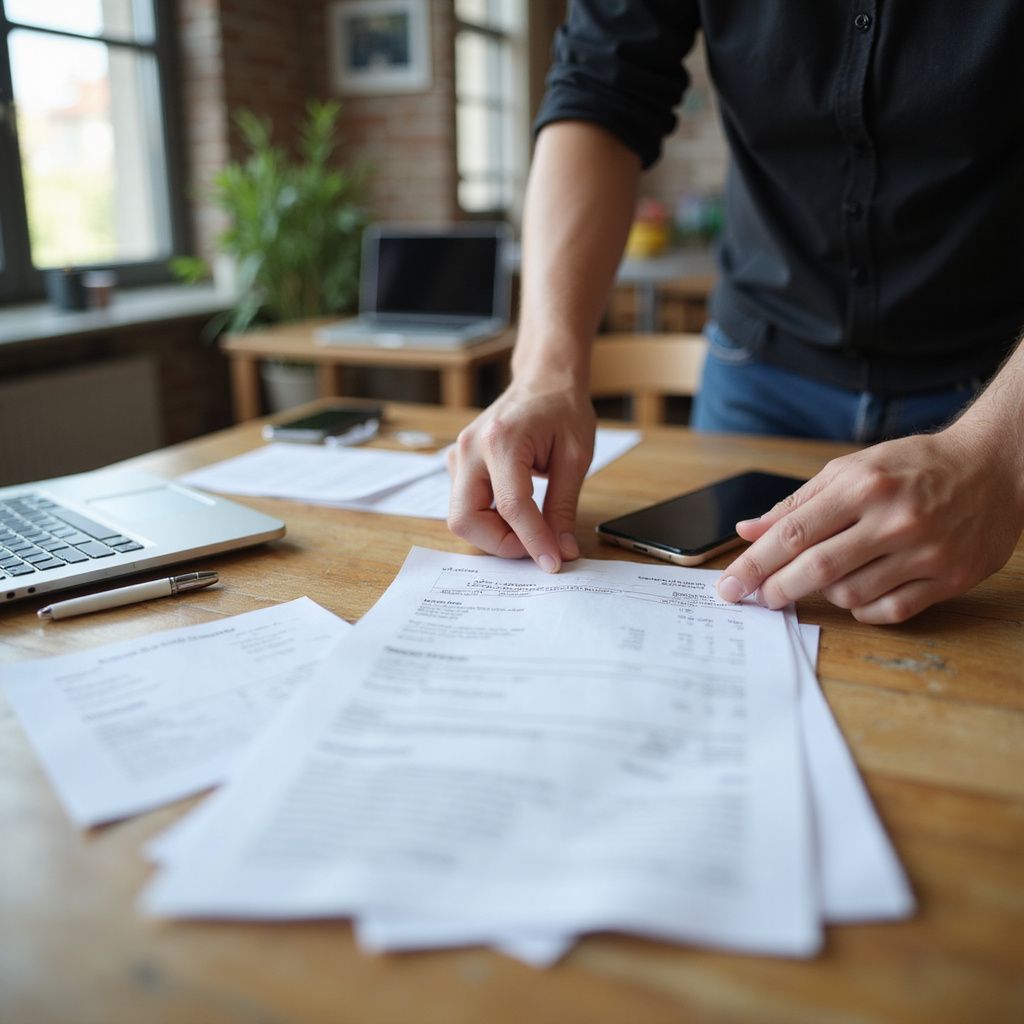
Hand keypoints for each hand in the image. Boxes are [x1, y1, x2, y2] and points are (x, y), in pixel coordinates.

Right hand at [447, 382, 595, 571]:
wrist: (543, 380)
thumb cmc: (561, 410)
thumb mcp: (574, 458)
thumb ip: (563, 507)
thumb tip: (561, 550)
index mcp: (501, 440)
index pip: (511, 507)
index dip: (533, 542)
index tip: (552, 563)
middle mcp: (470, 448)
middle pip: (466, 519)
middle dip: (500, 543)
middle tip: (536, 545)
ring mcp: (458, 455)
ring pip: (461, 517)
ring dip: (494, 534)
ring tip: (530, 526)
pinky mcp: (457, 464)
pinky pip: (464, 505)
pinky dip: (489, 520)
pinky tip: (515, 512)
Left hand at [715, 427, 1023, 623]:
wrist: (993, 467)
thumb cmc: (913, 467)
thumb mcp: (851, 470)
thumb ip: (797, 503)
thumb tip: (748, 531)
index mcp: (863, 486)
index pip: (793, 533)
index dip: (754, 564)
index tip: (728, 586)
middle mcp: (894, 519)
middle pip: (817, 569)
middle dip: (777, 589)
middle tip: (758, 598)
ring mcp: (926, 552)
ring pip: (851, 594)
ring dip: (824, 595)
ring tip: (822, 580)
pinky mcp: (950, 578)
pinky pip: (889, 611)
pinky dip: (862, 610)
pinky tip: (855, 595)